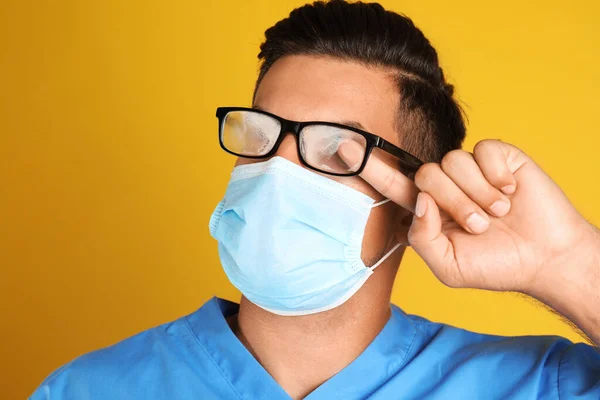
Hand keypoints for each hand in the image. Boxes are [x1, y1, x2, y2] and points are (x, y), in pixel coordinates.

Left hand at [341, 139, 594, 293]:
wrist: (546, 259)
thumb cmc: (495, 265)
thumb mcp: (448, 266)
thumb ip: (422, 237)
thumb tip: (419, 200)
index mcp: (428, 210)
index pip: (393, 185)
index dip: (368, 167)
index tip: (342, 149)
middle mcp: (445, 186)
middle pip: (425, 174)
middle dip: (453, 203)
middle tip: (478, 225)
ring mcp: (471, 170)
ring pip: (452, 161)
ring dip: (477, 194)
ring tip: (498, 213)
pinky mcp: (498, 157)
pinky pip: (483, 150)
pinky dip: (496, 176)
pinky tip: (511, 191)